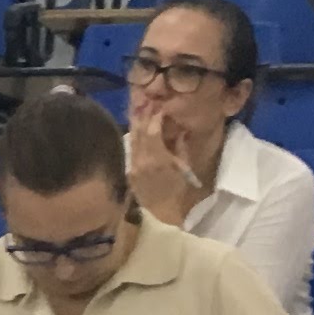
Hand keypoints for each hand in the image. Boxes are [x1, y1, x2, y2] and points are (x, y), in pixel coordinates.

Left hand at [125, 105, 195, 223]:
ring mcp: (133, 165)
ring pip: (132, 138)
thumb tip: (179, 130)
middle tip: (148, 101)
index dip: (155, 116)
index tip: (161, 106)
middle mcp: (141, 160)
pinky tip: (137, 126)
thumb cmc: (177, 191)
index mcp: (157, 159)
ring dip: (136, 122)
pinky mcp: (130, 169)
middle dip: (144, 115)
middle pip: (139, 131)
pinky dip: (134, 135)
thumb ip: (180, 147)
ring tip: (140, 107)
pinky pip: (131, 148)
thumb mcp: (183, 168)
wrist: (161, 213)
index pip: (152, 131)